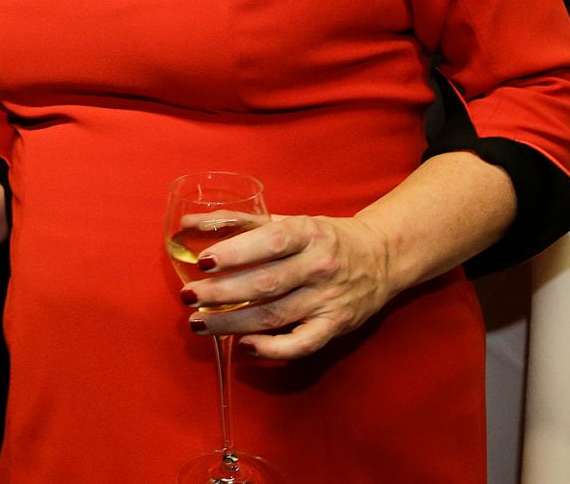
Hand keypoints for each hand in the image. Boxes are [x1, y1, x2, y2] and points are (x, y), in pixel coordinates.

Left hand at [178, 213, 394, 359]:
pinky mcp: (336, 326)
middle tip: (188, 298)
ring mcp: (328, 299)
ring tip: (199, 323)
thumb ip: (239, 222)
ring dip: (233, 323)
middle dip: (221, 293)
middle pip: (265, 283)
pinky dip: (271, 349)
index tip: (202, 262)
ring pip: (275, 315)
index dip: (235, 252)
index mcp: (307, 233)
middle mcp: (319, 267)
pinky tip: (243, 347)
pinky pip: (302, 344)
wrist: (381, 258)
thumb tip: (187, 224)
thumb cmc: (322, 237)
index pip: (269, 242)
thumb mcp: (288, 221)